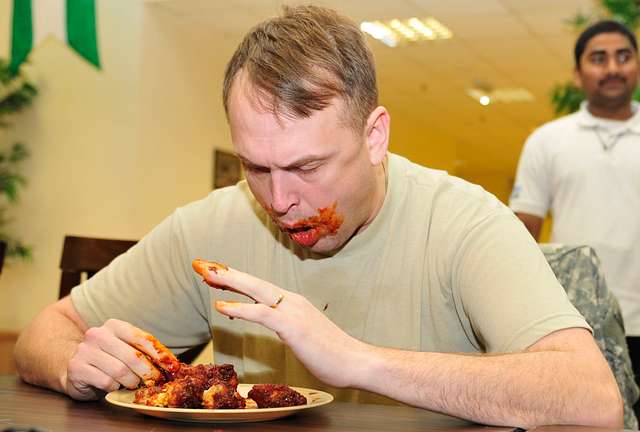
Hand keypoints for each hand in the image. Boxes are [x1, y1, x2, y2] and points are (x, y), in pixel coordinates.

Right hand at [64, 319, 178, 399]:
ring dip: (131, 382)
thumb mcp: (125, 349)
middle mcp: (98, 334)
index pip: (142, 338)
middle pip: (132, 356)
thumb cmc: (106, 359)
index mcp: (113, 325)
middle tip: (155, 381)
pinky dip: (114, 387)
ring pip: (120, 371)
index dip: (159, 353)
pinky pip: (105, 382)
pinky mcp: (77, 368)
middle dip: (148, 372)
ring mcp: (85, 351)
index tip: (171, 365)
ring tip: (133, 384)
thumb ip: (143, 351)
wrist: (74, 367)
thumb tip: (170, 363)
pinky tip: (114, 386)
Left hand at [195, 261, 370, 387]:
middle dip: (225, 272)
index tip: (214, 273)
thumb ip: (286, 326)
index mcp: (293, 303)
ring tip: (205, 273)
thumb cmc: (332, 353)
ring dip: (228, 280)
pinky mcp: (293, 326)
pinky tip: (221, 304)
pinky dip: (239, 307)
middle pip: (253, 281)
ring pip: (255, 289)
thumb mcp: (303, 335)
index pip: (258, 287)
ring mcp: (293, 311)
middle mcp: (292, 301)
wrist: (355, 361)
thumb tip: (272, 324)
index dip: (235, 279)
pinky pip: (261, 313)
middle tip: (201, 263)